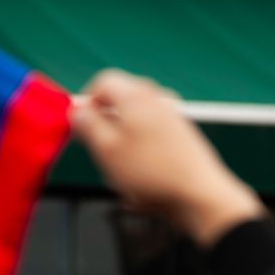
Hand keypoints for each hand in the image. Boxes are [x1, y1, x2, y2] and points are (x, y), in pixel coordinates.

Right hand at [71, 70, 264, 245]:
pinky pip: (149, 138)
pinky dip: (140, 154)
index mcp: (135, 94)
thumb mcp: (106, 149)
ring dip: (121, 144)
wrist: (197, 193)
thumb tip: (77, 111)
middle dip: (104, 126)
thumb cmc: (151, 171)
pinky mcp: (180, 135)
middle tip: (99, 153)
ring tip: (122, 171)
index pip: (102, 82)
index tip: (81, 127)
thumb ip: (87, 125)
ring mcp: (171, 115)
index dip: (87, 103)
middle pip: (118, 101)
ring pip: (133, 122)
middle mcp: (156, 97)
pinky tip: (142, 178)